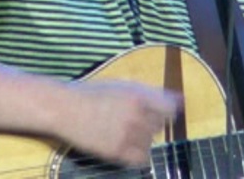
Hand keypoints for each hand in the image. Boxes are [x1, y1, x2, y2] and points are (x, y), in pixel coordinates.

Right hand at [58, 79, 181, 167]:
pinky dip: (137, 154)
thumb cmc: (92, 94)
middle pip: (160, 125)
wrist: (65, 108)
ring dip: (142, 138)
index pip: (171, 109)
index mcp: (139, 95)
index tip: (160, 112)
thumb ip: (149, 93)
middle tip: (131, 119)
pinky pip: (141, 159)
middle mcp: (136, 114)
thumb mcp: (122, 86)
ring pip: (150, 142)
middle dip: (151, 122)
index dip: (166, 111)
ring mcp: (127, 134)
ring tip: (123, 131)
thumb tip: (178, 101)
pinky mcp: (116, 151)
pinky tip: (125, 146)